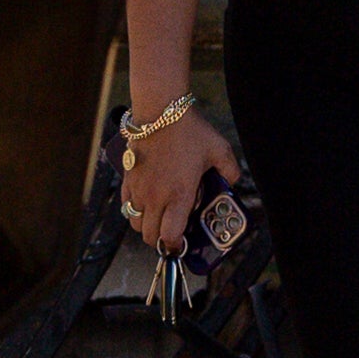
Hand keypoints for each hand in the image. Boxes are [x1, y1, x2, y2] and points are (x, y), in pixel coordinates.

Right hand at [120, 107, 244, 249]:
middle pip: (150, 236)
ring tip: (159, 217)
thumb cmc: (189, 131)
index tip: (181, 244)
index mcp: (179, 196)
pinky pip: (126, 205)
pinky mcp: (127, 179)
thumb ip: (230, 170)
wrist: (160, 111)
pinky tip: (145, 201)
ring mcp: (139, 189)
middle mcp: (156, 197)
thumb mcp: (219, 150)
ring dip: (147, 226)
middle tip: (172, 232)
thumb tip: (232, 181)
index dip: (175, 246)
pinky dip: (134, 210)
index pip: (170, 237)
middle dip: (161, 240)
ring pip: (136, 223)